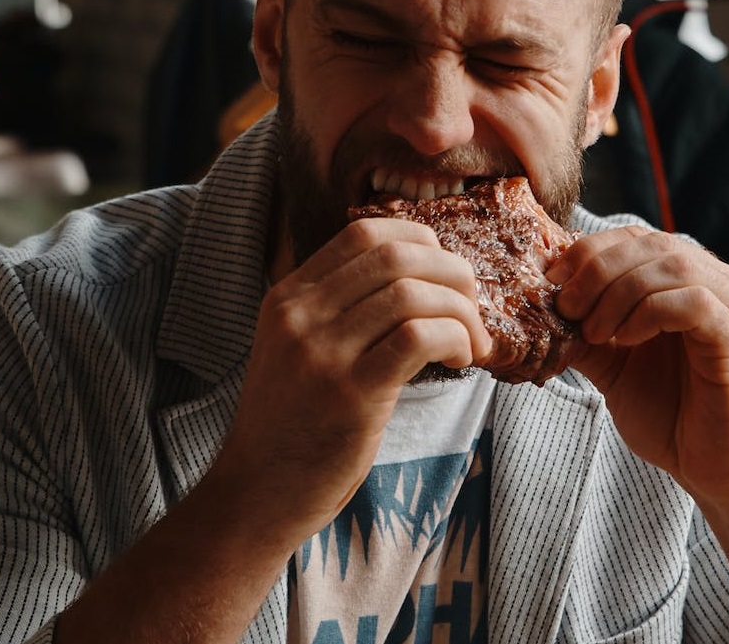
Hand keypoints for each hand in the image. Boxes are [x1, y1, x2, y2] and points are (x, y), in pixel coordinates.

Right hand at [212, 218, 491, 541]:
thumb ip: (340, 309)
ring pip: (412, 295)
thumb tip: (422, 277)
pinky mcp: (349, 395)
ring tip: (471, 342)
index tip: (444, 273)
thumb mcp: (297, 349)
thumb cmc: (294, 424)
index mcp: (289, 297)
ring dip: (461, 312)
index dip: (420, 241)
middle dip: (453, 273)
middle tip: (472, 306)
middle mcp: (300, 316)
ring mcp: (321, 354)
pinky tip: (460, 360)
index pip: (365, 233)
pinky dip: (454, 339)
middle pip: (397, 257)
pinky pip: (417, 338)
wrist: (255, 494)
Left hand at [548, 226, 728, 510]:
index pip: (639, 238)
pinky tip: (626, 340)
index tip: (554, 278)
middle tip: (567, 306)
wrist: (716, 474)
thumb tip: (542, 301)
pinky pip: (694, 301)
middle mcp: (724, 284)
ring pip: (673, 265)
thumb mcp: (614, 364)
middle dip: (599, 269)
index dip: (592, 249)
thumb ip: (588, 327)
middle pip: (653, 244)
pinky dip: (649, 313)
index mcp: (695, 281)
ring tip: (593, 331)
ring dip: (619, 292)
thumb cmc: (673, 418)